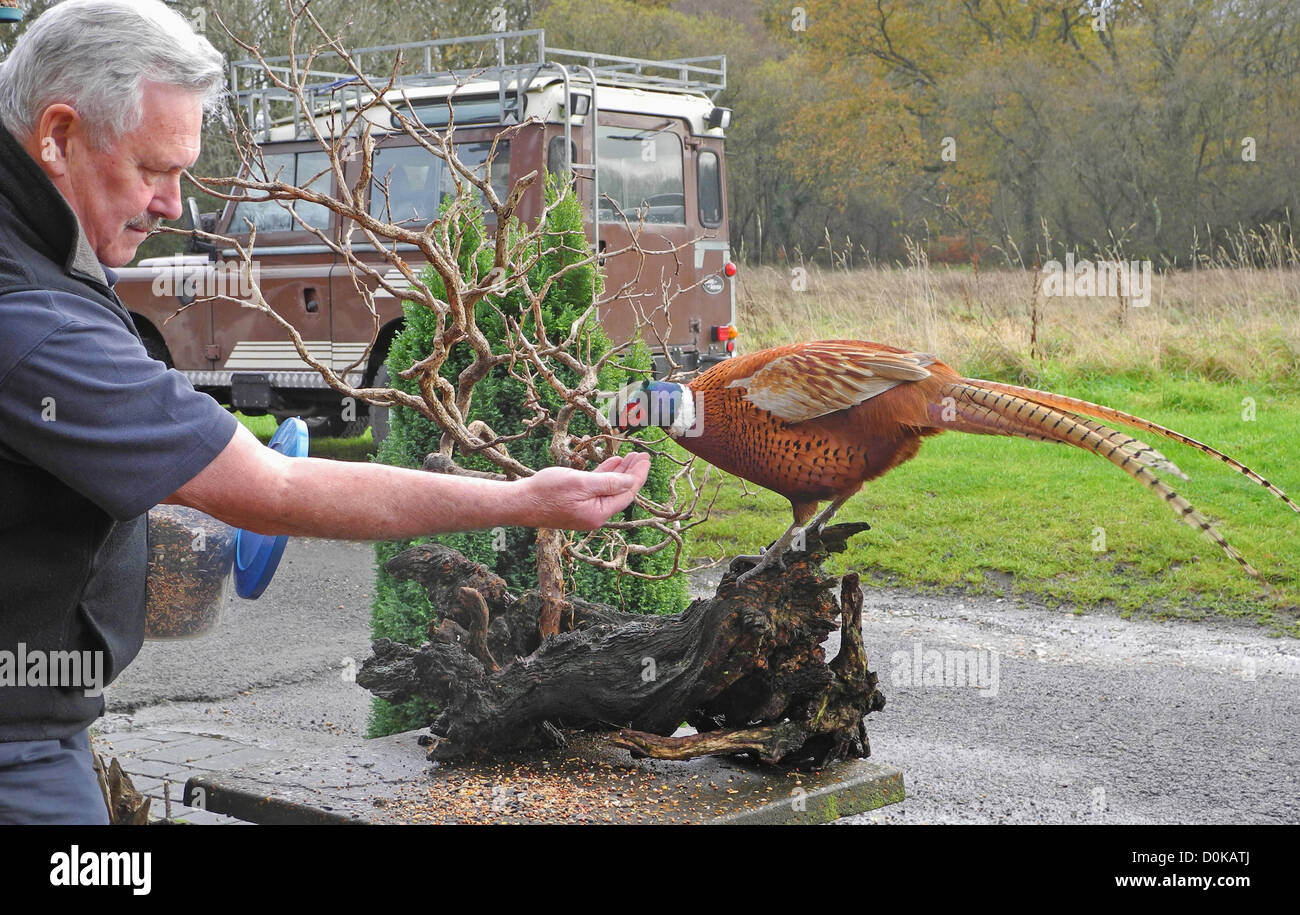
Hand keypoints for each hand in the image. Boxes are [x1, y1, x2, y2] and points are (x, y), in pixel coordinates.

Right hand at [518, 452, 650, 529]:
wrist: (519, 502)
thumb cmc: (547, 492)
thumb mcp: (581, 483)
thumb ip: (608, 482)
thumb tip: (631, 482)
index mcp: (599, 513)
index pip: (626, 493)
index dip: (638, 476)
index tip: (646, 459)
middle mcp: (594, 515)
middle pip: (620, 491)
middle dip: (632, 473)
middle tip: (642, 455)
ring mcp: (585, 510)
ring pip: (609, 488)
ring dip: (620, 472)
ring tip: (631, 456)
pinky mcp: (575, 503)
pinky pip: (596, 488)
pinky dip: (605, 475)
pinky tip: (612, 463)